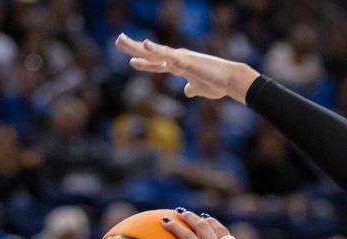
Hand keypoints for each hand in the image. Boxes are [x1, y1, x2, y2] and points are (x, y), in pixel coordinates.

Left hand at [115, 34, 258, 102]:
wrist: (229, 81)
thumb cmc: (216, 83)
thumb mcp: (199, 89)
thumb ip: (192, 88)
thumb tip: (187, 91)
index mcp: (178, 66)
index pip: (155, 63)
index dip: (142, 60)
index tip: (130, 57)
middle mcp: (176, 59)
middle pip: (150, 54)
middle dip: (133, 47)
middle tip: (117, 40)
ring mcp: (180, 59)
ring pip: (154, 52)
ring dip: (136, 47)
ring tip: (121, 40)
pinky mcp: (185, 61)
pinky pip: (168, 55)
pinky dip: (156, 50)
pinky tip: (145, 44)